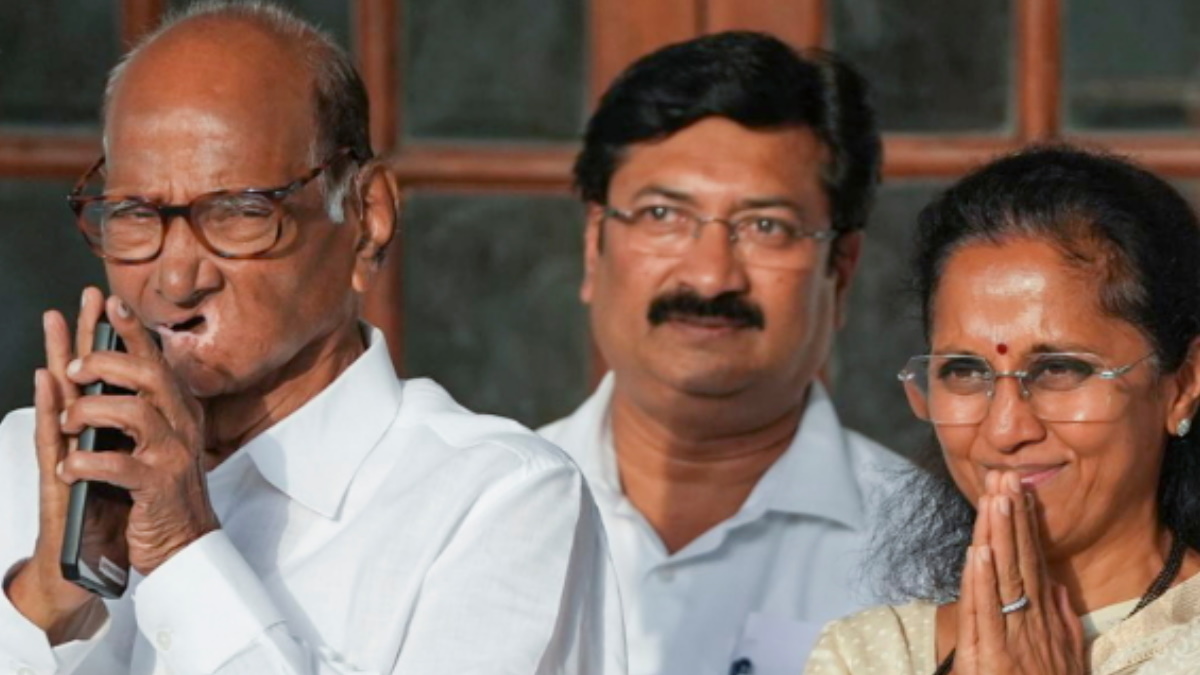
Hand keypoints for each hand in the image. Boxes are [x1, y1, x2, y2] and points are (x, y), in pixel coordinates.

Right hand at [7, 287, 107, 639]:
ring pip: (62, 399)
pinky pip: (53, 439)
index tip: (118, 306)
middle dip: (87, 335)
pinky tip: (49, 382)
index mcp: (106, 433)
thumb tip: (158, 410)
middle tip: (88, 296)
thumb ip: (137, 438)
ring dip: (61, 358)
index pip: (110, 381)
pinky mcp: (60, 479)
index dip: (112, 345)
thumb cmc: (114, 518)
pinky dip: (50, 408)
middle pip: (83, 378)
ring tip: (57, 320)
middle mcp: (83, 438)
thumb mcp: (136, 470)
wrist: (92, 568)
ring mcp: (68, 454)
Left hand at [58, 294, 219, 575]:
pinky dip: (87, 462)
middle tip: (73, 368)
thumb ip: (140, 407)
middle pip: (147, 375)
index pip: (155, 360)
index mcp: (178, 411)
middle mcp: (181, 426)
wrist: (184, 545)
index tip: (107, 302)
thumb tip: (109, 370)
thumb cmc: (160, 492)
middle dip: (104, 363)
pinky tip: (70, 466)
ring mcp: (173, 455)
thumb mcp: (157, 441)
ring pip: (134, 412)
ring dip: (90, 411)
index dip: (132, 330)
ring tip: (67, 421)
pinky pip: (118, 465)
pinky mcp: (158, 487)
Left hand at [954, 471, 1084, 673]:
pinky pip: (983, 613)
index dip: (1024, 525)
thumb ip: (1061, 622)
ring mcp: (1008, 637)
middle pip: (1017, 560)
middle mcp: (1028, 622)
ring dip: (997, 536)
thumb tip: (1057, 586)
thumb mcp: (1064, 658)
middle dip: (1010, 517)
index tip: (1018, 491)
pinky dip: (980, 581)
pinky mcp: (988, 656)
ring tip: (994, 499)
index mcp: (1041, 619)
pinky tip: (979, 552)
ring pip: (1000, 578)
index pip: (1031, 562)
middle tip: (1004, 477)